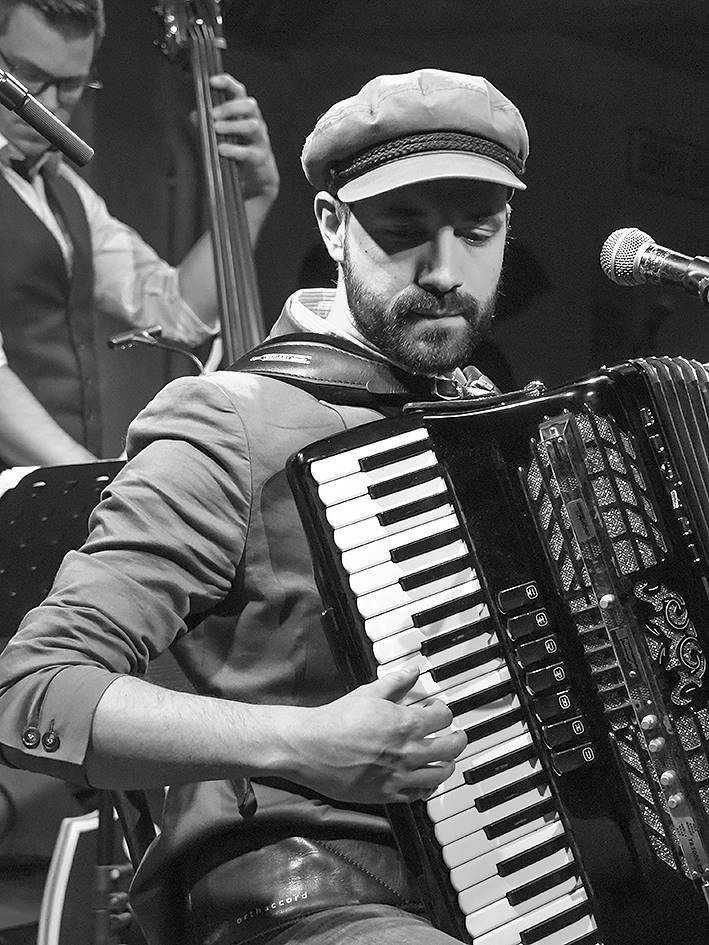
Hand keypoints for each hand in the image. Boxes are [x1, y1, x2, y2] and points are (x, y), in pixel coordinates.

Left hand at [207, 74, 278, 205]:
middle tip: (213, 114)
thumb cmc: (238, 152)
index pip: (239, 91)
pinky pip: (249, 152)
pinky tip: (221, 150)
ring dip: (232, 125)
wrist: (258, 179)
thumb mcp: (222, 136)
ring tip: (216, 129)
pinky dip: (234, 150)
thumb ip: (208, 125)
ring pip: (253, 125)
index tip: (212, 81)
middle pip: (249, 105)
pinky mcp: (261, 158)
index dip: (227, 83)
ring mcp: (261, 140)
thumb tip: (194, 115)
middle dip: (230, 107)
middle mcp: (256, 122)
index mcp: (245, 114)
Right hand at [291, 667, 467, 804]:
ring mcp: (399, 775)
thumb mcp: (368, 693)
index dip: (443, 711)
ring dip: (447, 764)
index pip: (444, 718)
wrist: (311, 747)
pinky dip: (426, 788)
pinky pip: (418, 795)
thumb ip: (396, 682)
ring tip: (445, 759)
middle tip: (457, 736)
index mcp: (405, 724)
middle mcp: (408, 752)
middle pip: (451, 748)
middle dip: (458, 739)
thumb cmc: (336, 720)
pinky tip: (424, 780)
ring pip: (440, 775)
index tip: (437, 710)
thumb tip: (413, 670)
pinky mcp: (387, 794)